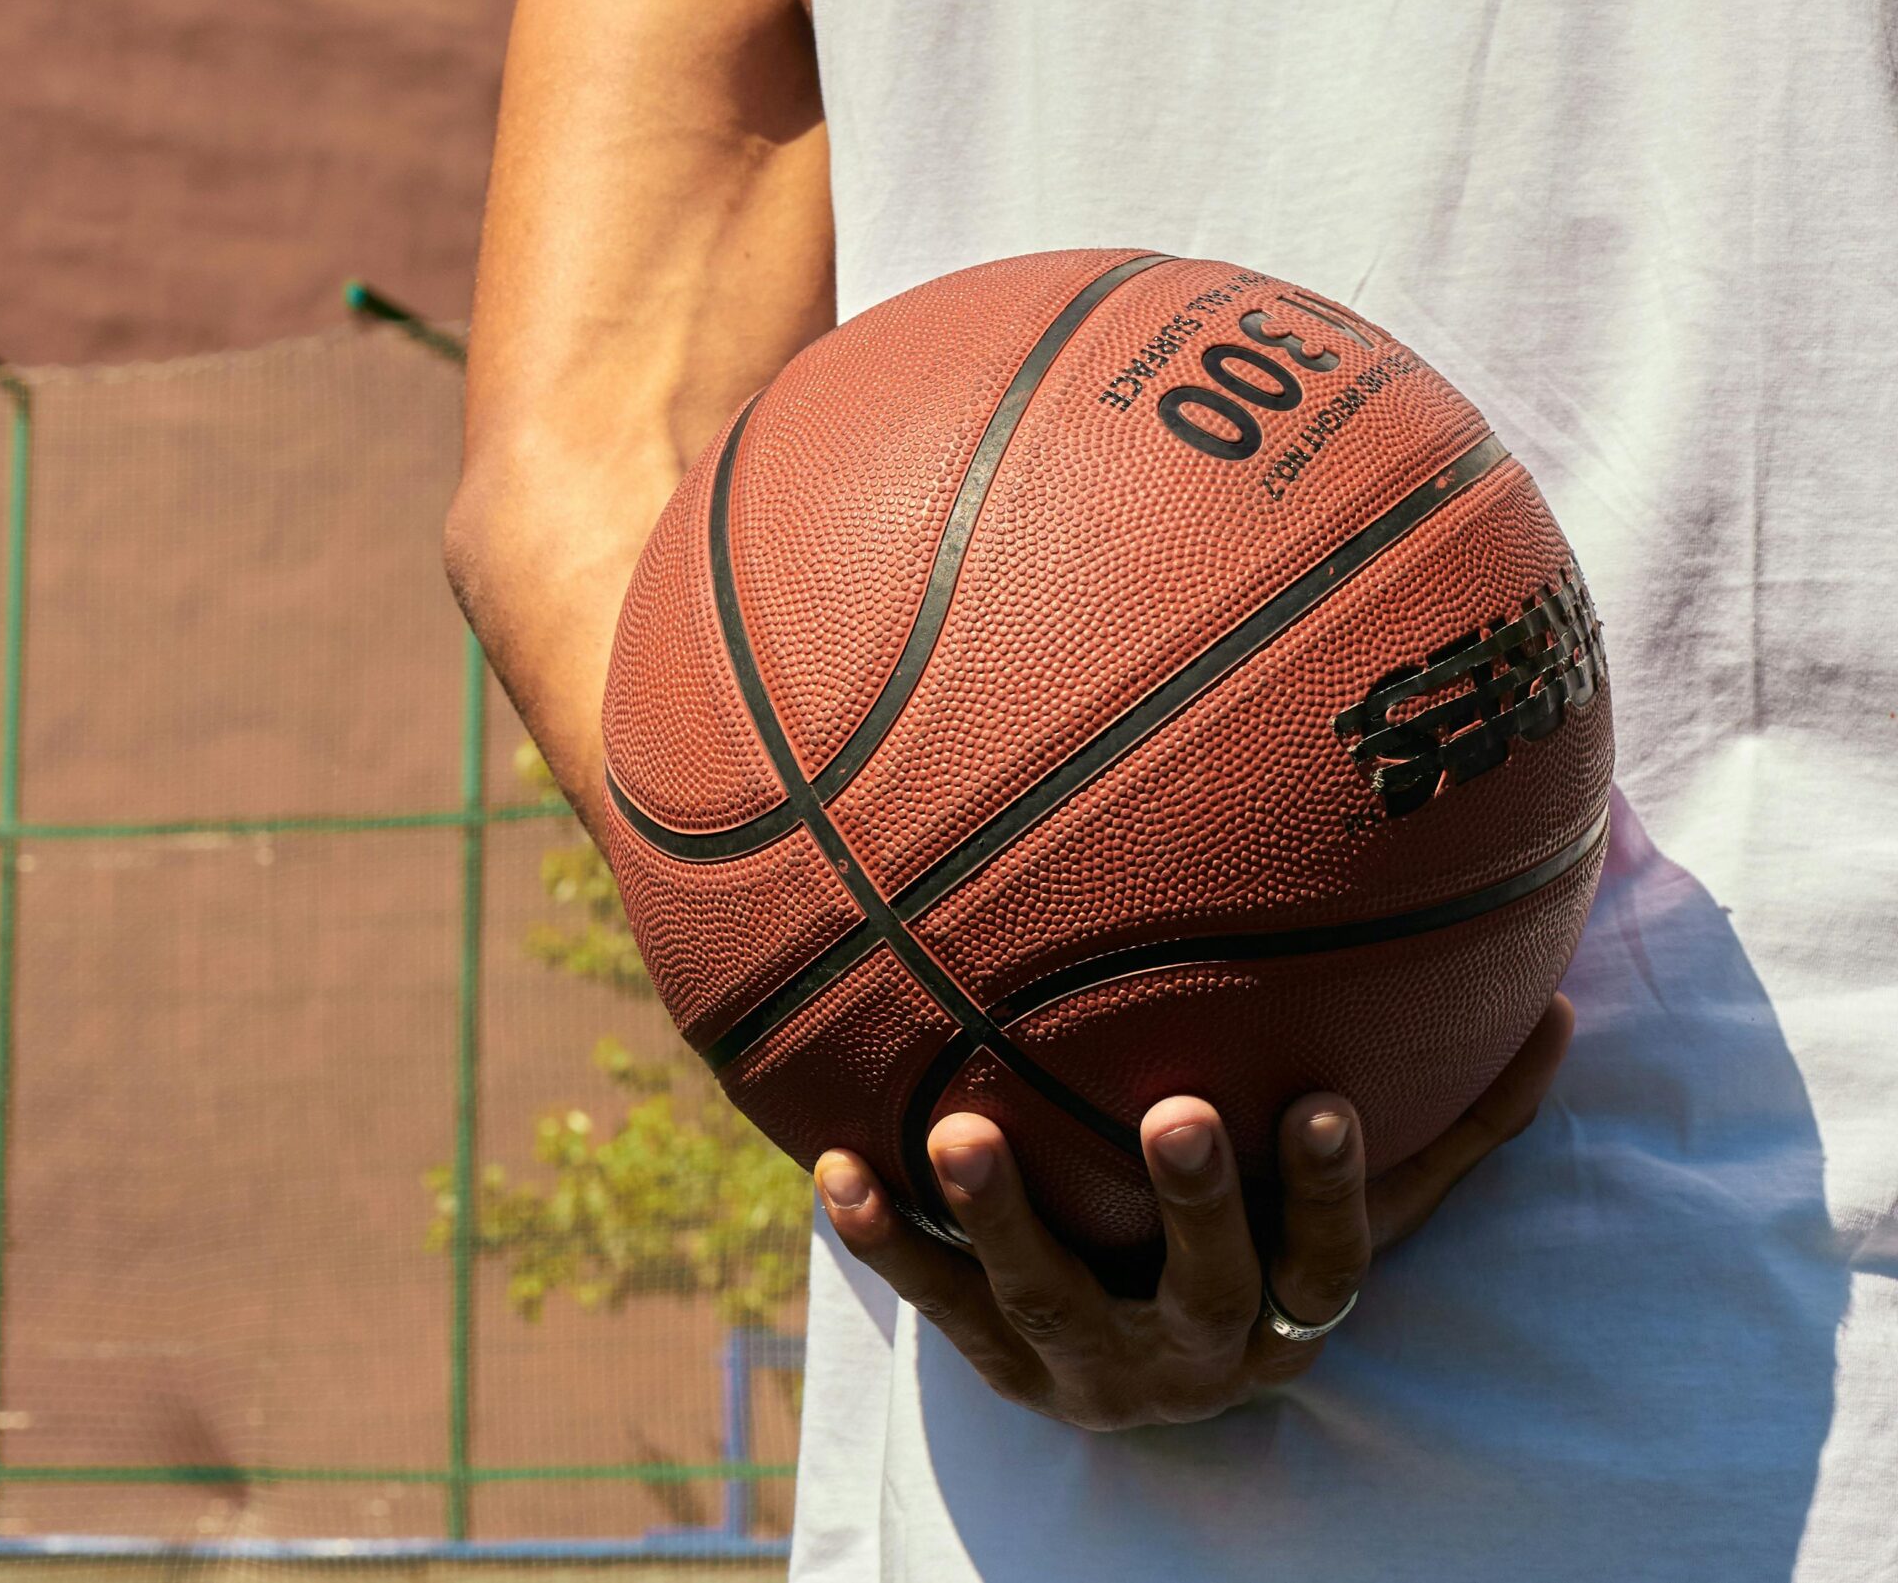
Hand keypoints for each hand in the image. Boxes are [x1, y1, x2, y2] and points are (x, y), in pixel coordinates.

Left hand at [812, 993, 1574, 1430]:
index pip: (1332, 1256)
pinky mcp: (998, 1366)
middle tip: (1175, 1112)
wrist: (1144, 1386)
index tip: (1319, 1102)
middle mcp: (1199, 1356)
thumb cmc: (1265, 1257)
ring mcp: (1090, 1368)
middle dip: (1194, 1205)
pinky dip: (885, 1244)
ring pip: (1047, 1301)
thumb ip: (1451, 1125)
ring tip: (960, 1129)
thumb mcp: (1356, 1211)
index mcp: (1294, 1314)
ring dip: (1003, 1217)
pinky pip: (935, 1306)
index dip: (1330, 1190)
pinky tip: (836, 1170)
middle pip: (1205, 1287)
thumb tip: (1558, 1009)